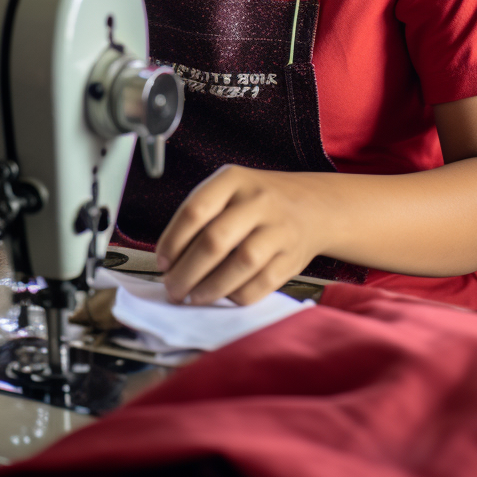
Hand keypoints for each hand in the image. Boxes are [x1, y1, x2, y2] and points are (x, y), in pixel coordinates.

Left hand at [155, 166, 321, 305]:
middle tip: (173, 288)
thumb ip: (200, 218)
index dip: (173, 241)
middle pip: (215, 240)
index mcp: (234, 180)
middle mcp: (259, 201)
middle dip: (187, 271)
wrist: (313, 206)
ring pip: (240, 263)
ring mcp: (279, 229)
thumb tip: (170, 262)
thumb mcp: (229, 191)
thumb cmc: (258, 203)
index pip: (195, 210)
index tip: (163, 262)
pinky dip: (237, 295)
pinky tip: (224, 296)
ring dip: (210, 287)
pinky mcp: (292, 257)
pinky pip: (261, 283)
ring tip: (194, 296)